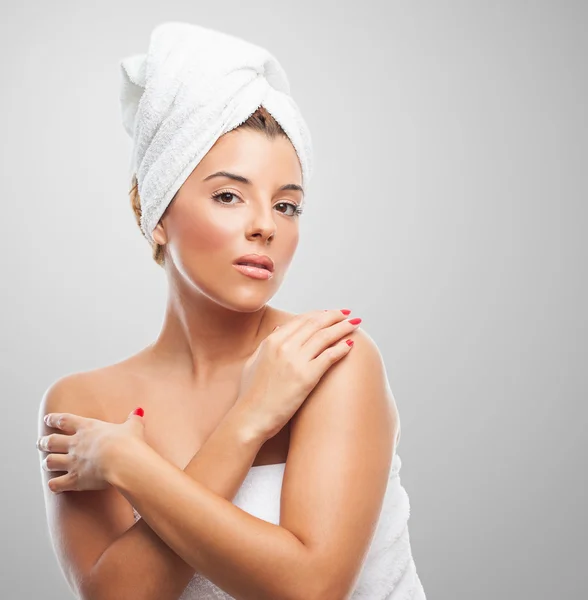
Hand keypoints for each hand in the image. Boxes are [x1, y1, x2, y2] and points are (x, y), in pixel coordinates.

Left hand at [37, 408, 145, 493]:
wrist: (123, 461)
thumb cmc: (128, 443)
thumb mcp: (133, 427)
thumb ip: (133, 420)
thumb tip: (138, 412)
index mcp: (88, 428)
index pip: (65, 420)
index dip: (54, 419)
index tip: (48, 419)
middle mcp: (76, 444)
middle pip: (52, 441)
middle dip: (44, 442)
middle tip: (40, 442)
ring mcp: (73, 462)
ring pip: (50, 462)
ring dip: (46, 463)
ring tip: (45, 463)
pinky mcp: (75, 480)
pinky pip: (57, 484)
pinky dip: (54, 485)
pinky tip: (53, 485)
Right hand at [235, 309, 360, 440]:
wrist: (250, 418)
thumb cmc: (251, 394)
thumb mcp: (253, 361)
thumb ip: (266, 343)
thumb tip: (279, 328)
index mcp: (272, 341)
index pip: (302, 319)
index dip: (320, 314)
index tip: (332, 313)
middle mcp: (284, 346)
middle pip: (316, 323)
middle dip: (335, 316)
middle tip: (348, 314)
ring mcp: (296, 361)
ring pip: (325, 336)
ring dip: (343, 327)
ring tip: (355, 324)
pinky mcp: (306, 377)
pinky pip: (329, 356)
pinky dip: (342, 348)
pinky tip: (351, 344)